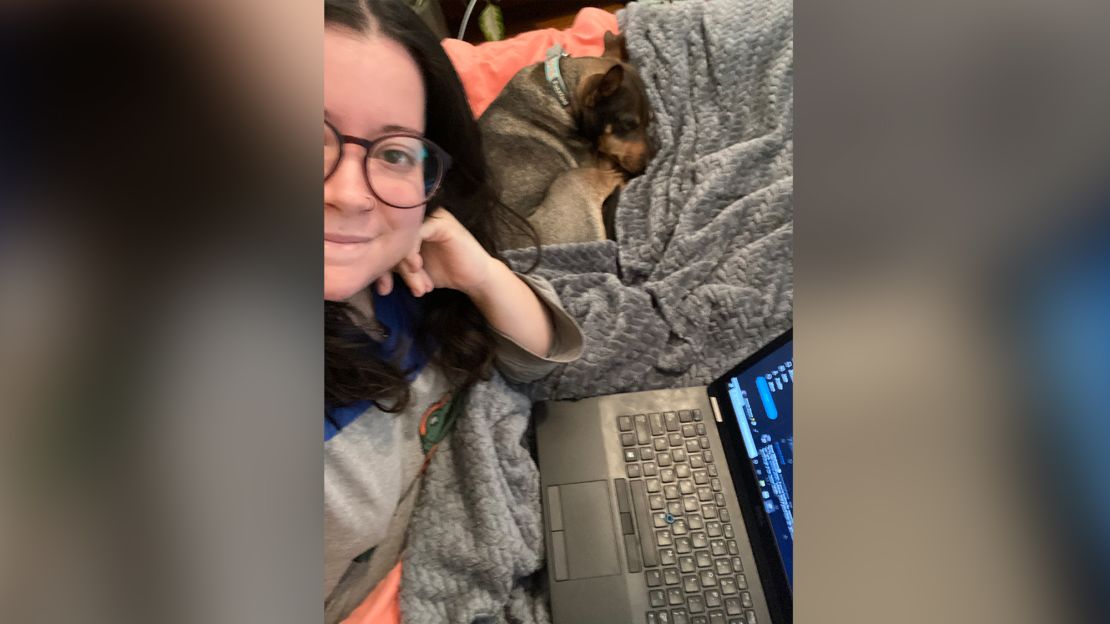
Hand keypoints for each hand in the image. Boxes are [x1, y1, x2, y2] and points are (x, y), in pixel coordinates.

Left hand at [373, 207, 496, 297]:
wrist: (476, 278)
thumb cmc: (445, 273)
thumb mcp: (413, 272)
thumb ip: (395, 265)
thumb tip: (370, 270)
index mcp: (408, 228)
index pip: (386, 241)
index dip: (381, 266)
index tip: (383, 289)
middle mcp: (416, 219)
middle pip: (392, 238)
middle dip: (393, 269)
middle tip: (394, 290)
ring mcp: (429, 218)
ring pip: (403, 237)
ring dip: (406, 265)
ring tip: (416, 286)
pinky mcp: (441, 222)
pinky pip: (418, 232)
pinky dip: (413, 251)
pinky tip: (418, 267)